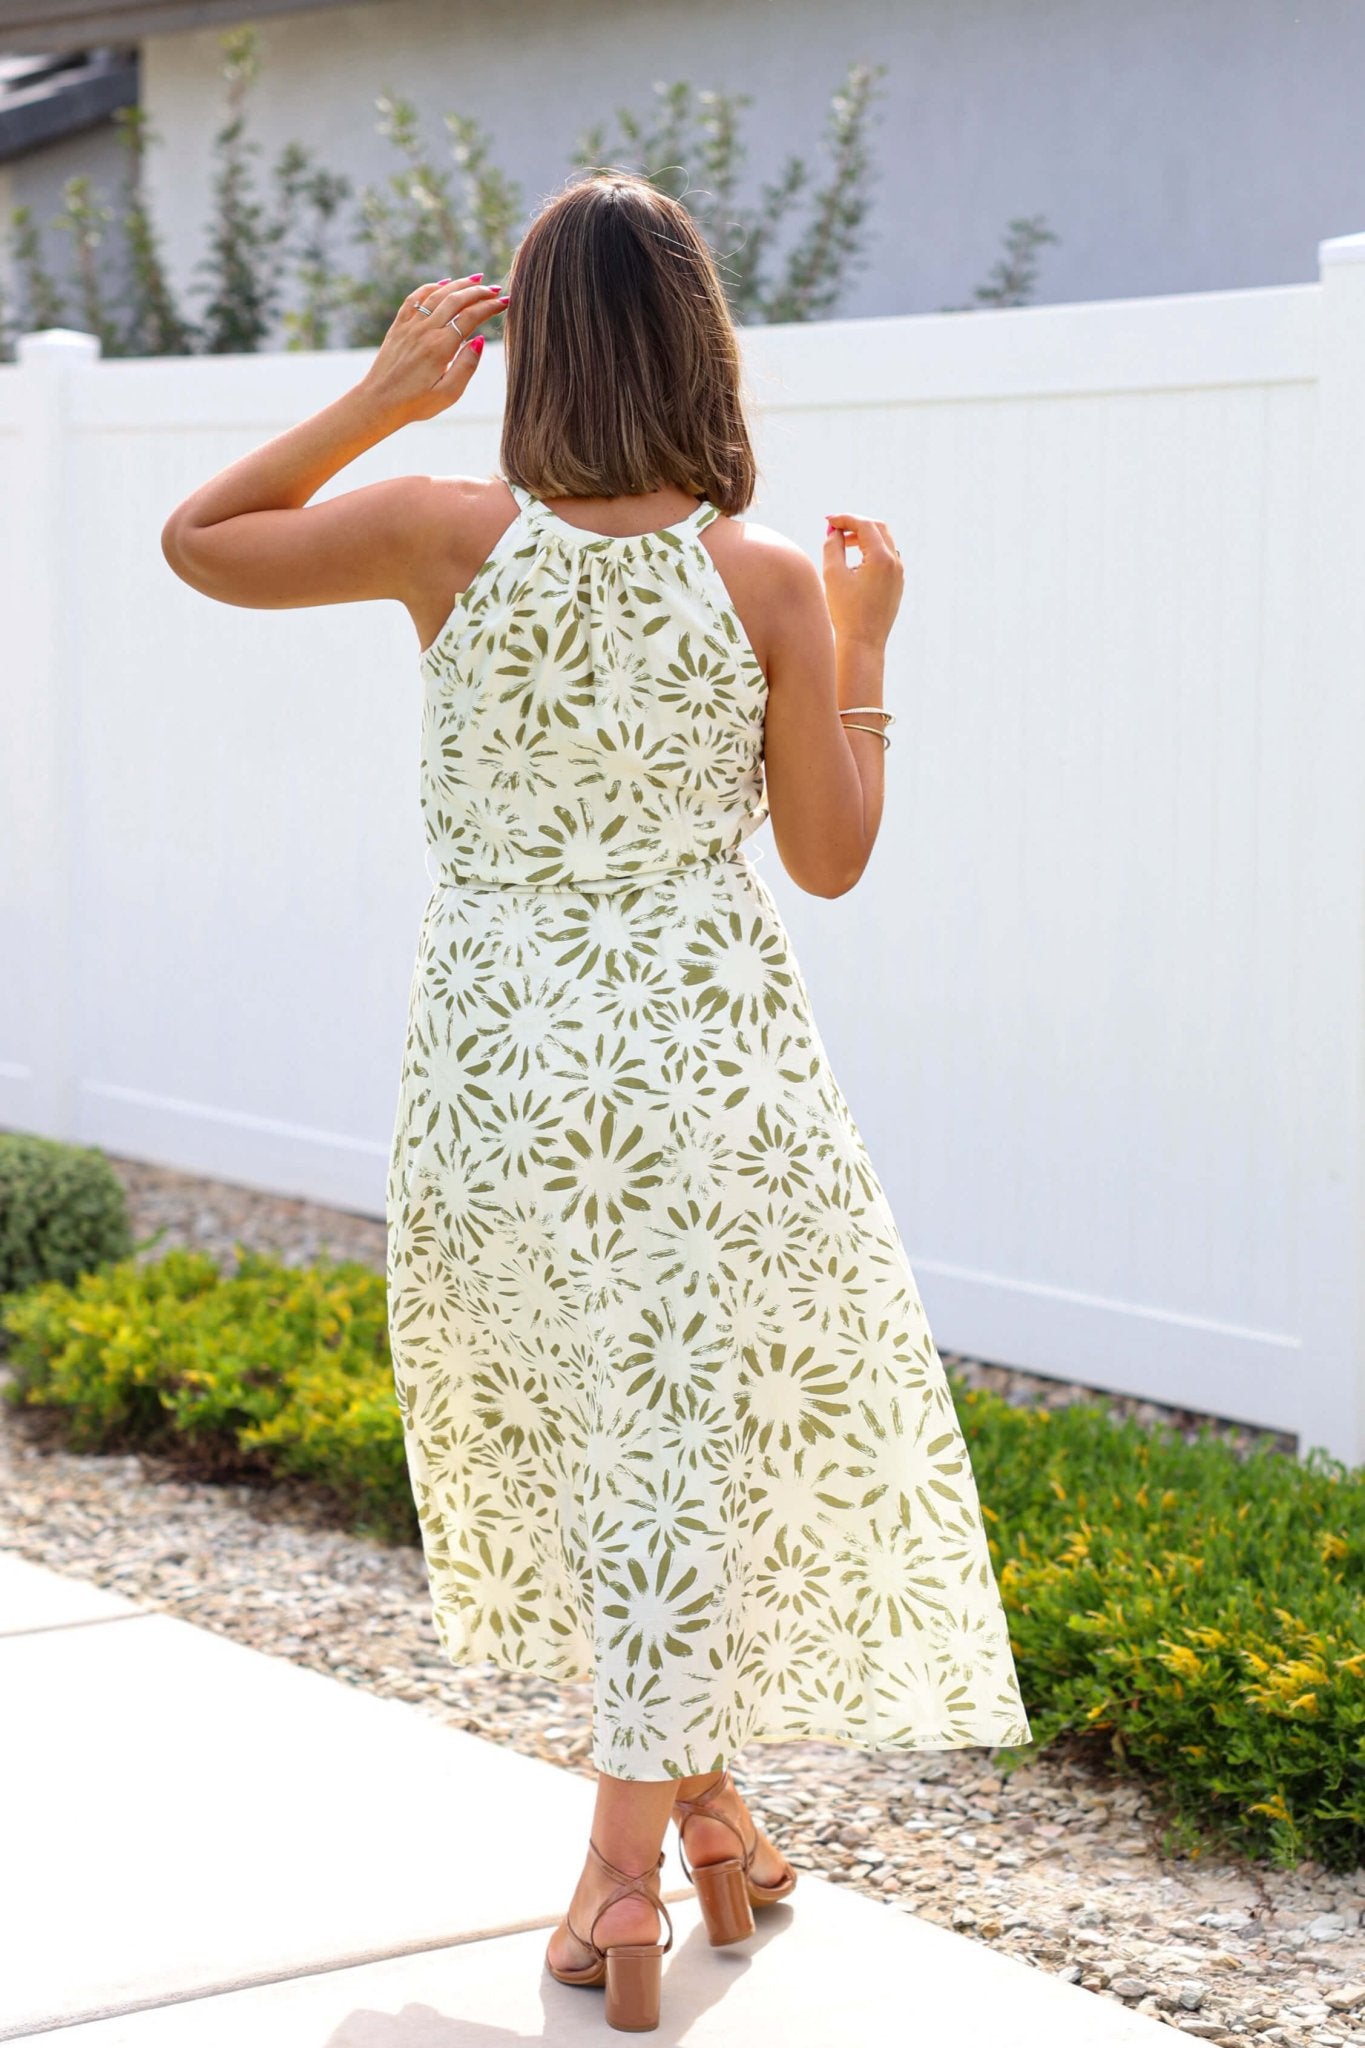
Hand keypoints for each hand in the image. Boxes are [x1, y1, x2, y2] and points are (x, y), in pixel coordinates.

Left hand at [355, 275, 508, 426]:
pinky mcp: (399, 326)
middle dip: (479, 292)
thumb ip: (466, 367)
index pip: (471, 317)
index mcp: (440, 347)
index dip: (490, 307)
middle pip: (456, 300)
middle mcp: (425, 331)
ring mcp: (410, 325)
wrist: (378, 402)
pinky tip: (444, 284)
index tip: (505, 302)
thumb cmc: (415, 403)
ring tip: (476, 280)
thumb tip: (480, 340)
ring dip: (459, 284)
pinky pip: (416, 298)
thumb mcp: (448, 394)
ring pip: (438, 294)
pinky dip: (432, 287)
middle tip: (496, 289)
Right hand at [823, 514, 903, 647]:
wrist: (863, 643)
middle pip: (878, 528)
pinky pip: (887, 558)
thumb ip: (833, 547)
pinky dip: (872, 551)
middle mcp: (895, 563)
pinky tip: (855, 562)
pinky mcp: (897, 584)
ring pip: (884, 542)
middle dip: (856, 525)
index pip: (865, 525)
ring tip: (843, 544)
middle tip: (836, 529)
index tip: (828, 522)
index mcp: (882, 558)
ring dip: (864, 538)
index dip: (845, 519)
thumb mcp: (833, 575)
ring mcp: (899, 574)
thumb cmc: (845, 612)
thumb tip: (834, 532)